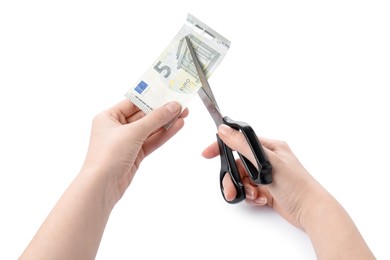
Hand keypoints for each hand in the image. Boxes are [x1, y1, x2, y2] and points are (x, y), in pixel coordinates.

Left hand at [82, 99, 188, 202]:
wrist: (102, 186)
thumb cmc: (108, 155)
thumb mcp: (133, 132)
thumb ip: (155, 118)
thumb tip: (173, 106)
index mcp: (109, 117)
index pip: (133, 102)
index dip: (151, 96)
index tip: (168, 91)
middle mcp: (117, 128)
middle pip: (144, 115)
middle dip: (163, 110)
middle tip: (181, 104)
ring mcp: (127, 142)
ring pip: (150, 129)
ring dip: (166, 122)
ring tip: (184, 114)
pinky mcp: (135, 154)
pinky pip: (152, 141)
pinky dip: (164, 134)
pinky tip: (177, 127)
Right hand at [202, 124, 326, 228]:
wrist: (311, 210)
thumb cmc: (296, 183)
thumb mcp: (267, 161)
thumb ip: (243, 145)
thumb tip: (224, 130)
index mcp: (269, 147)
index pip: (240, 141)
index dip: (222, 146)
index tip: (207, 154)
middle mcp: (267, 159)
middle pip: (238, 164)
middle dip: (233, 178)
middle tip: (230, 189)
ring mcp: (266, 175)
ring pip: (242, 179)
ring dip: (243, 189)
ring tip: (251, 196)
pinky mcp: (267, 190)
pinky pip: (249, 190)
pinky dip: (251, 196)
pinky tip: (261, 200)